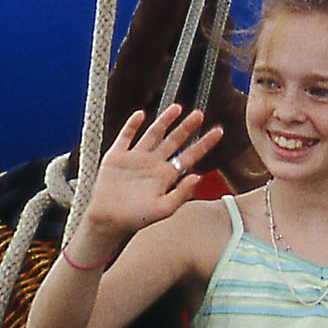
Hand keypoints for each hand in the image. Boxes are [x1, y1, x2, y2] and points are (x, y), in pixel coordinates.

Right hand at [80, 105, 223, 246]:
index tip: (219, 131)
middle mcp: (153, 164)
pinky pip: (126, 136)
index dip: (204, 143)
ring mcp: (135, 158)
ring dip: (164, 120)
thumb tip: (198, 177)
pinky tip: (140, 114)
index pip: (189, 155)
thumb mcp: (163, 209)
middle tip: (200, 114)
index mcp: (166, 176)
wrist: (108, 220)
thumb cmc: (136, 219)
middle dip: (187, 127)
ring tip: (177, 107)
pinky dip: (132, 125)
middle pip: (174, 140)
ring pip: (153, 134)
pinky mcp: (117, 156)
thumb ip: (182, 194)